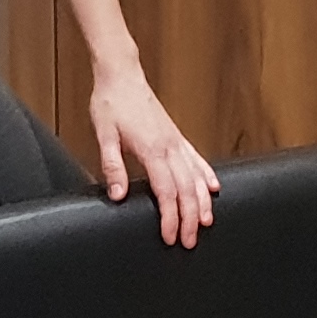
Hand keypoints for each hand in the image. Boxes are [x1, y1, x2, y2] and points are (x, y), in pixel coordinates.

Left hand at [87, 68, 218, 247]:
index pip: (167, 192)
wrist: (121, 75)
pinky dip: (206, 175)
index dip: (171, 218)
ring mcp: (176, 141)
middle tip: (189, 242)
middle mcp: (169, 146)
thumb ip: (112, 166)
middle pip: (186, 189)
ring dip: (202, 202)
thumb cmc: (110, 103)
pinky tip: (212, 188)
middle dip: (190, 218)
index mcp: (152, 150)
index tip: (170, 237)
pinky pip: (197, 159)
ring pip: (196, 176)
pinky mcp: (176, 136)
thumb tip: (118, 194)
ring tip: (206, 223)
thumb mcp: (104, 135)